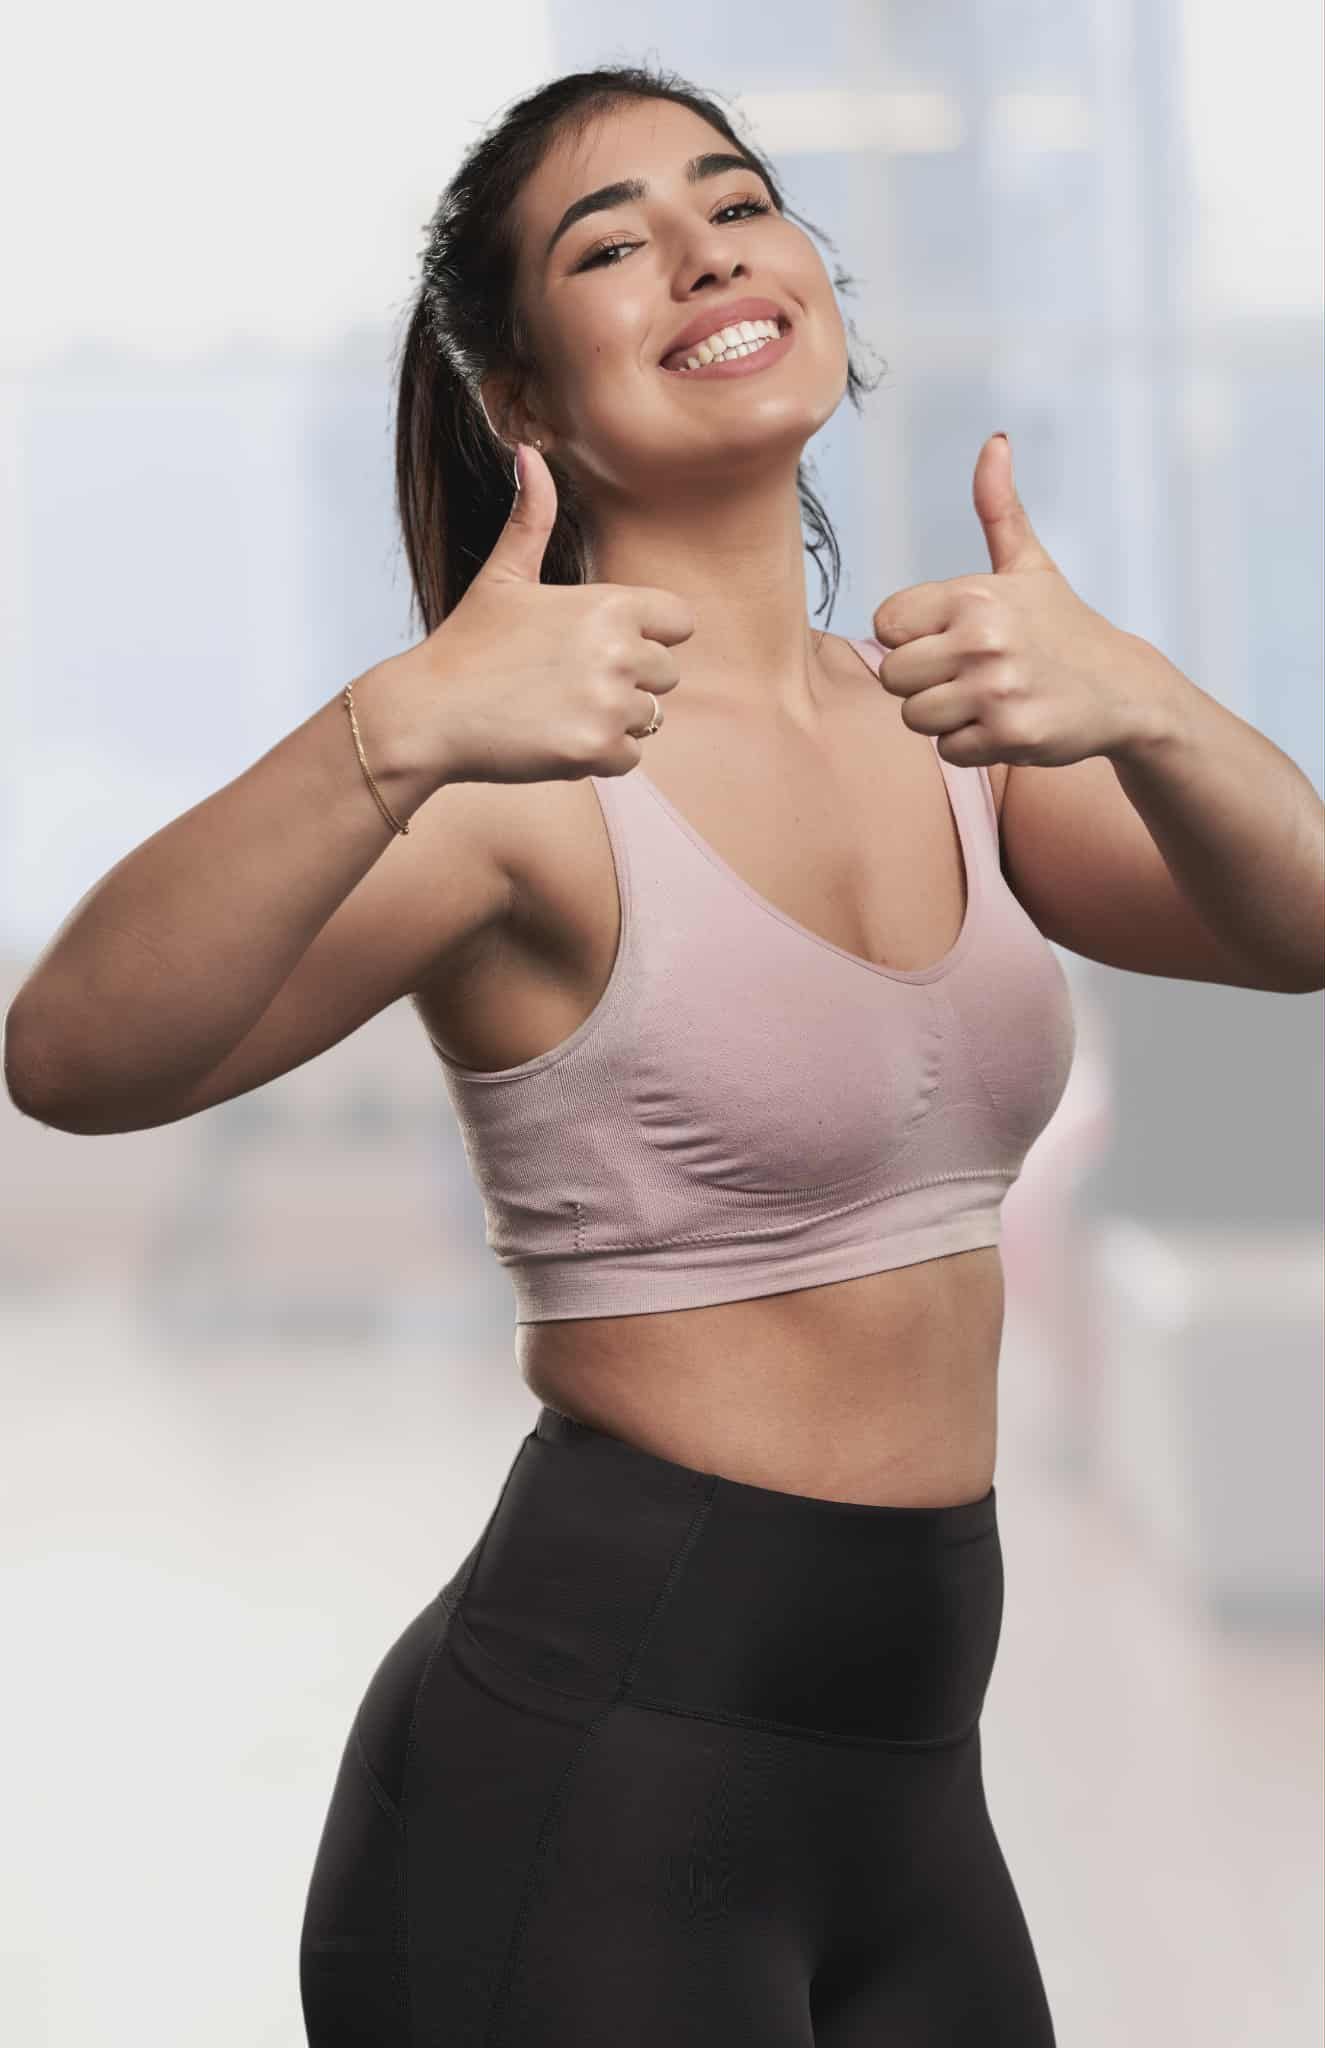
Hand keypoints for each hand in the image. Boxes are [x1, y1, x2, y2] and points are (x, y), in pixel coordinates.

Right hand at [386, 444, 692, 787]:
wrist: (428, 713)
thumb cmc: (467, 644)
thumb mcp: (503, 575)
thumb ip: (531, 518)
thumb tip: (529, 451)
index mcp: (608, 605)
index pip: (681, 623)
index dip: (649, 636)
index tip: (605, 645)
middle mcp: (619, 651)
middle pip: (667, 675)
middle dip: (629, 682)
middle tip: (569, 683)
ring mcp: (609, 704)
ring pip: (649, 718)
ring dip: (613, 720)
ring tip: (558, 710)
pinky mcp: (595, 750)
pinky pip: (630, 758)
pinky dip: (599, 757)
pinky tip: (555, 739)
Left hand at [871, 433, 1166, 768]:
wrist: (1124, 689)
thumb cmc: (1063, 628)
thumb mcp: (1031, 565)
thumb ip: (999, 509)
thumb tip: (994, 442)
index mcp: (974, 595)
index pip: (886, 624)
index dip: (911, 638)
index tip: (949, 640)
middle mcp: (982, 639)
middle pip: (893, 677)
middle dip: (924, 683)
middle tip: (968, 676)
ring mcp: (996, 689)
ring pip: (916, 717)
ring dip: (946, 717)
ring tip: (986, 700)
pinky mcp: (1009, 735)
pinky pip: (948, 751)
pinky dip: (971, 745)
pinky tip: (1004, 724)